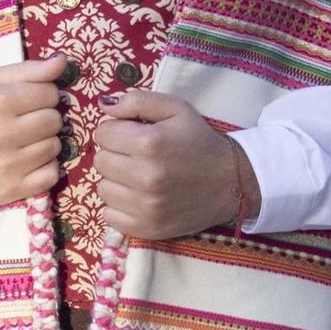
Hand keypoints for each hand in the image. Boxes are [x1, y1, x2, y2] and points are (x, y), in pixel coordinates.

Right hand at [0, 57, 66, 203]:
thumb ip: (29, 70)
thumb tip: (63, 62)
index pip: (50, 94)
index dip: (43, 94)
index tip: (29, 100)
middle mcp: (2, 135)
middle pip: (54, 121)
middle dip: (45, 117)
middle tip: (26, 120)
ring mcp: (7, 166)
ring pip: (55, 147)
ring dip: (45, 141)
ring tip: (24, 139)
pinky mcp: (11, 189)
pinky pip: (51, 175)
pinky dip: (44, 167)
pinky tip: (28, 160)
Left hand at [95, 90, 256, 241]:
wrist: (231, 182)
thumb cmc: (199, 142)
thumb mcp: (176, 109)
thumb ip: (137, 101)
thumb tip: (103, 105)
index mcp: (149, 143)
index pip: (102, 133)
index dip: (115, 130)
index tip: (132, 135)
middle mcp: (145, 176)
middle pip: (100, 161)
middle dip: (114, 154)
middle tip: (137, 156)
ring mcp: (145, 206)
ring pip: (103, 189)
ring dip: (116, 181)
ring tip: (139, 176)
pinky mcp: (146, 228)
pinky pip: (109, 215)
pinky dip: (119, 206)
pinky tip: (138, 197)